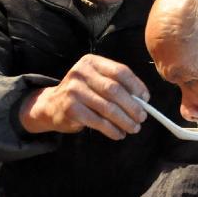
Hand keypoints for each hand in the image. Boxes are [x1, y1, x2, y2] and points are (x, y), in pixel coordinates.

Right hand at [19, 54, 148, 139]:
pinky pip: (98, 122)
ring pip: (107, 108)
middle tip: (142, 118)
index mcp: (92, 62)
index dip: (137, 86)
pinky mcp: (70, 109)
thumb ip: (117, 86)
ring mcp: (74, 90)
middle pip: (114, 90)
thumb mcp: (96, 81)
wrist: (51, 105)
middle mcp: (81, 73)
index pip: (120, 71)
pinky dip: (112, 130)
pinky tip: (119, 134)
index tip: (146, 99)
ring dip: (124, 121)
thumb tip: (143, 101)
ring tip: (134, 128)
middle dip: (132, 106)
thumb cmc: (82, 94)